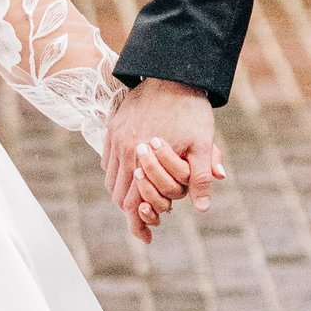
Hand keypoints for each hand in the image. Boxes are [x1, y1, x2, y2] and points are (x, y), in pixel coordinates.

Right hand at [106, 78, 222, 249]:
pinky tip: (131, 174)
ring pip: (110, 178)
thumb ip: (201, 177)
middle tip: (145, 219)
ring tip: (139, 198)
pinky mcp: (113, 126)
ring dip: (122, 192)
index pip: (131, 203)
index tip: (146, 237)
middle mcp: (123, 149)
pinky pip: (107, 160)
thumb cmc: (192, 111)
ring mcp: (115, 137)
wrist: (173, 73)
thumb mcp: (203, 144)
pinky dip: (116, 172)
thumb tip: (202, 208)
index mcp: (142, 158)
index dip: (138, 224)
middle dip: (130, 210)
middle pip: (117, 195)